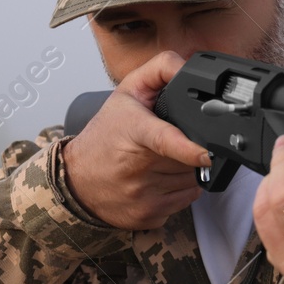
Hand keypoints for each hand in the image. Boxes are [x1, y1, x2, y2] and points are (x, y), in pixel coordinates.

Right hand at [62, 51, 210, 229]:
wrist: (76, 179)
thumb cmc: (105, 134)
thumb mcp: (127, 92)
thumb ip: (160, 70)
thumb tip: (190, 68)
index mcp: (134, 132)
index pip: (164, 140)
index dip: (189, 148)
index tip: (207, 153)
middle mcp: (137, 167)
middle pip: (189, 159)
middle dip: (188, 149)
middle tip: (166, 142)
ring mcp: (143, 195)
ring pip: (192, 180)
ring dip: (186, 170)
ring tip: (161, 160)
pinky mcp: (149, 215)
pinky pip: (186, 200)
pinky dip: (181, 189)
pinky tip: (160, 179)